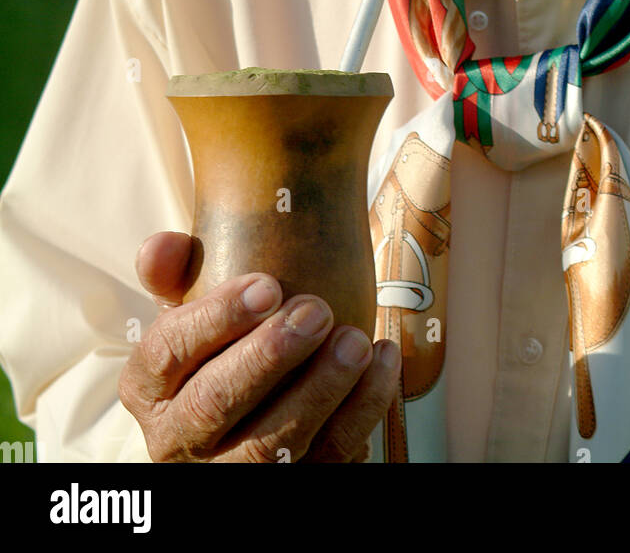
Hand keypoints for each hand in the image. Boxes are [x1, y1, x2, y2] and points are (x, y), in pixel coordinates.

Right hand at [119, 232, 400, 462]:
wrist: (247, 408)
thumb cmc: (217, 348)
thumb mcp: (189, 312)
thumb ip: (174, 274)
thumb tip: (163, 245)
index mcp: (149, 388)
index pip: (166, 353)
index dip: (216, 317)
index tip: (267, 285)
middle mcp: (179, 439)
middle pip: (214, 404)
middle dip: (269, 355)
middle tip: (316, 311)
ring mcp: (231, 471)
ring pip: (269, 447)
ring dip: (319, 390)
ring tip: (354, 341)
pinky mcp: (287, 483)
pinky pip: (328, 457)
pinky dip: (361, 410)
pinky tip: (381, 363)